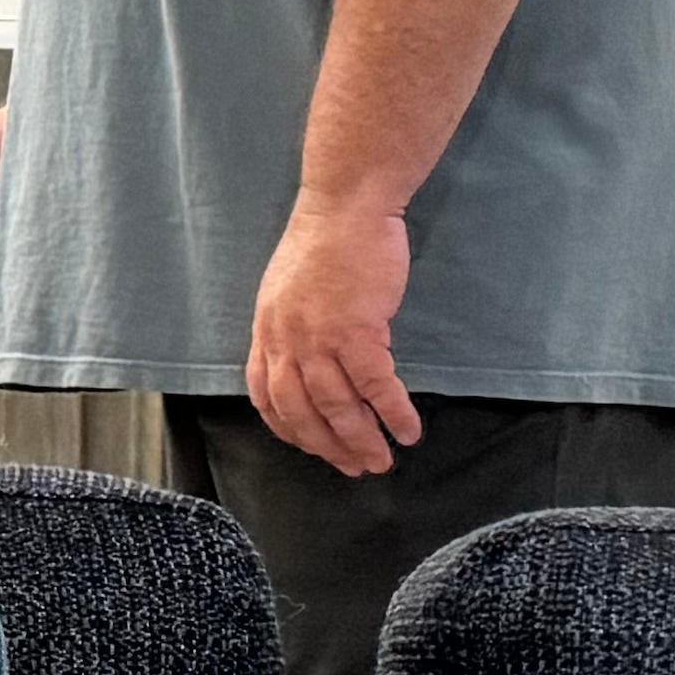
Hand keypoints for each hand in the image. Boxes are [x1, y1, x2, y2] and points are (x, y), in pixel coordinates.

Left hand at [249, 200, 420, 477]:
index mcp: (267, 331)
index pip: (266, 396)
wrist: (346, 207)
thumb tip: (308, 360)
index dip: (290, 429)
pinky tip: (407, 430)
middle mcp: (285, 340)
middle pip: (302, 412)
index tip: (312, 447)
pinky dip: (393, 414)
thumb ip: (291, 328)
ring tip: (382, 461)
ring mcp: (319, 338)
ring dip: (361, 440)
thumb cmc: (325, 243)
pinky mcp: (357, 331)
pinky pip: (376, 386)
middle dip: (329, 447)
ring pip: (337, 407)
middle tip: (355, 468)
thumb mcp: (287, 290)